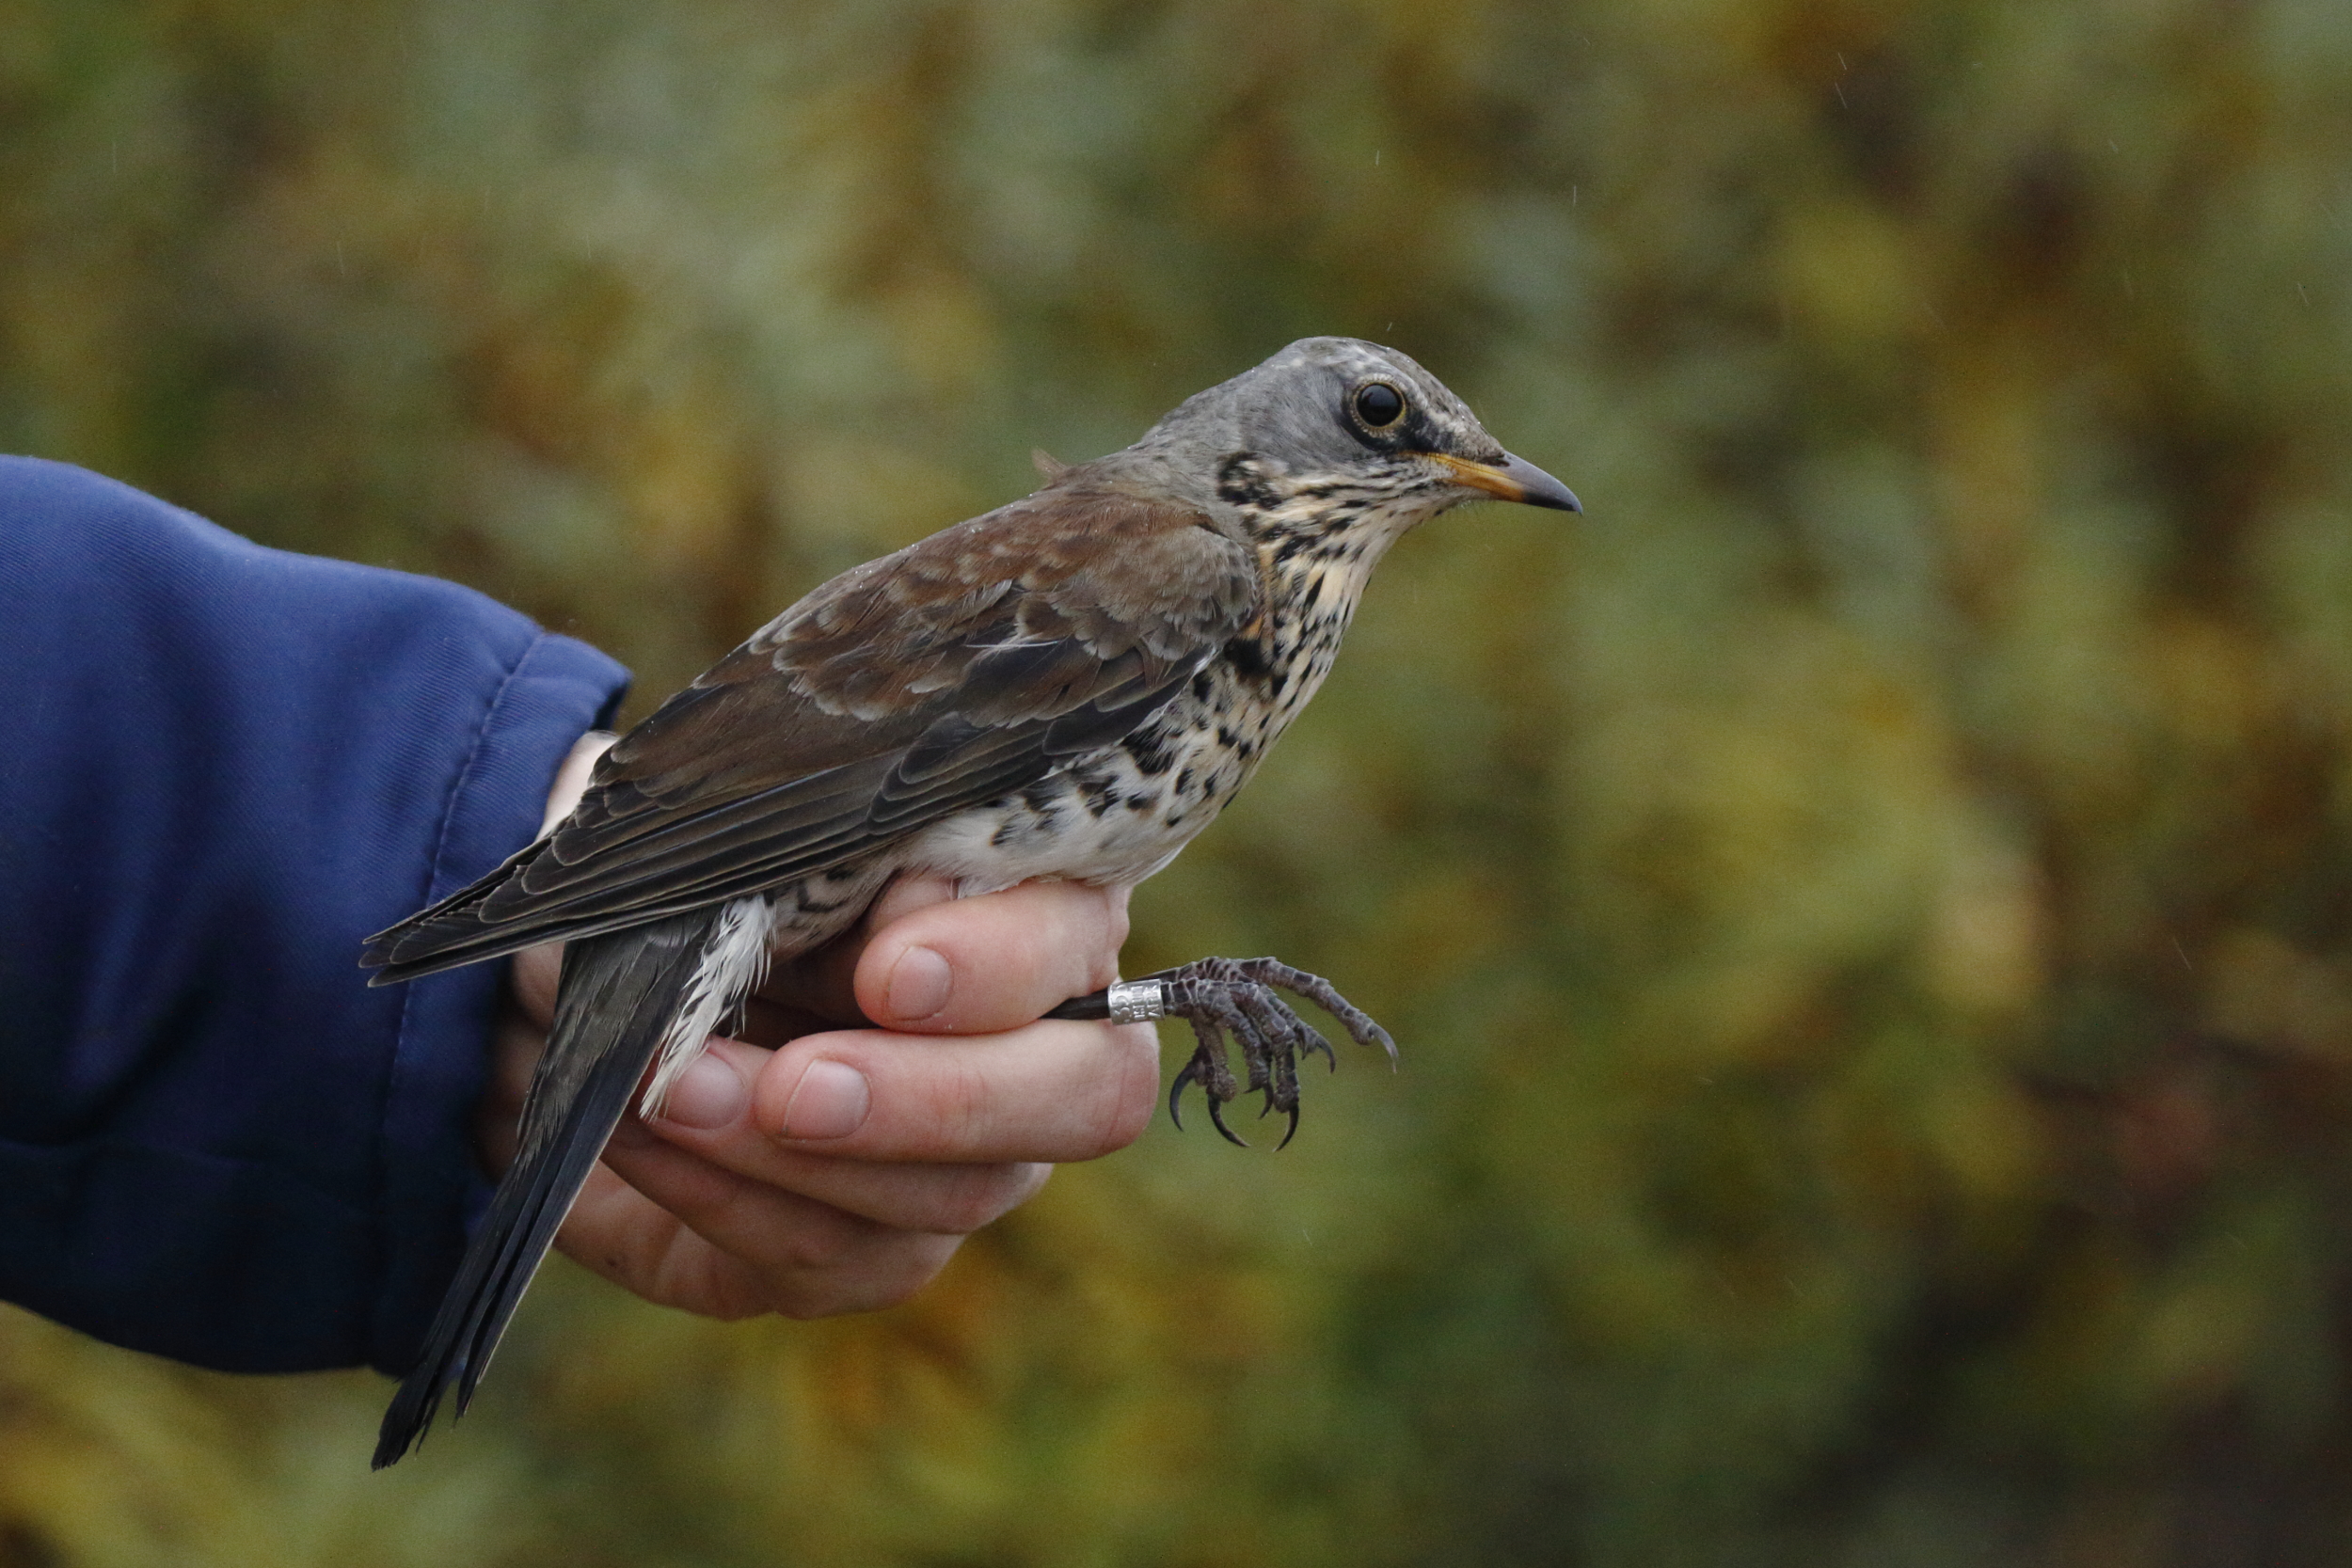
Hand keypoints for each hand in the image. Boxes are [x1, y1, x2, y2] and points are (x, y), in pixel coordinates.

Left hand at [482, 736, 1159, 1320]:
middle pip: (1087, 1097)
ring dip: (796, 1156)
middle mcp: (1042, 1043)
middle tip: (797, 1090)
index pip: (1078, 939)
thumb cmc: (704, 880)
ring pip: (956, 1195)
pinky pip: (835, 1259)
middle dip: (940, 1099)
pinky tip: (646, 1139)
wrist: (590, 982)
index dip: (1002, 966)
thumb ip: (837, 870)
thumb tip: (904, 906)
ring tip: (675, 1094)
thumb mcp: (754, 848)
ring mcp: (972, 1163)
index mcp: (1034, 906)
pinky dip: (728, 1199)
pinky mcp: (870, 1253)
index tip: (887, 971)